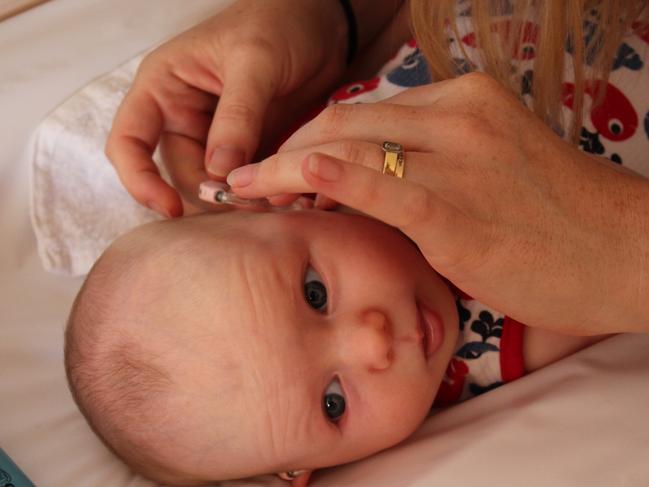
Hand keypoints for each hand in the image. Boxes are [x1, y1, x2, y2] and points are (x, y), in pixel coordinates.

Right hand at [106, 0, 347, 216]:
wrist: (322, 23)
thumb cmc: (279, 22)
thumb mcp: (256, 62)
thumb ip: (238, 115)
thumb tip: (219, 172)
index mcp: (164, 87)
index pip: (129, 142)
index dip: (140, 180)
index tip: (170, 209)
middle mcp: (184, 115)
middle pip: (181, 174)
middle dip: (209, 195)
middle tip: (249, 202)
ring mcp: (217, 135)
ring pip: (215, 183)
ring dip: (238, 198)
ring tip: (271, 198)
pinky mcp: (249, 147)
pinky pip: (246, 180)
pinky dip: (260, 192)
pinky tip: (283, 195)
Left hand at [227, 73, 648, 334]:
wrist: (624, 252)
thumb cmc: (555, 218)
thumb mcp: (489, 169)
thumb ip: (429, 163)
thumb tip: (360, 179)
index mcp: (465, 101)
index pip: (365, 112)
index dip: (311, 137)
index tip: (279, 163)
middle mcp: (458, 118)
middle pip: (346, 123)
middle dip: (284, 149)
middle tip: (243, 177)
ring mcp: (458, 162)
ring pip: (350, 149)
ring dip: (284, 168)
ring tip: (242, 189)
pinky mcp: (456, 212)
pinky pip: (383, 187)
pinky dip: (332, 178)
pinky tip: (293, 175)